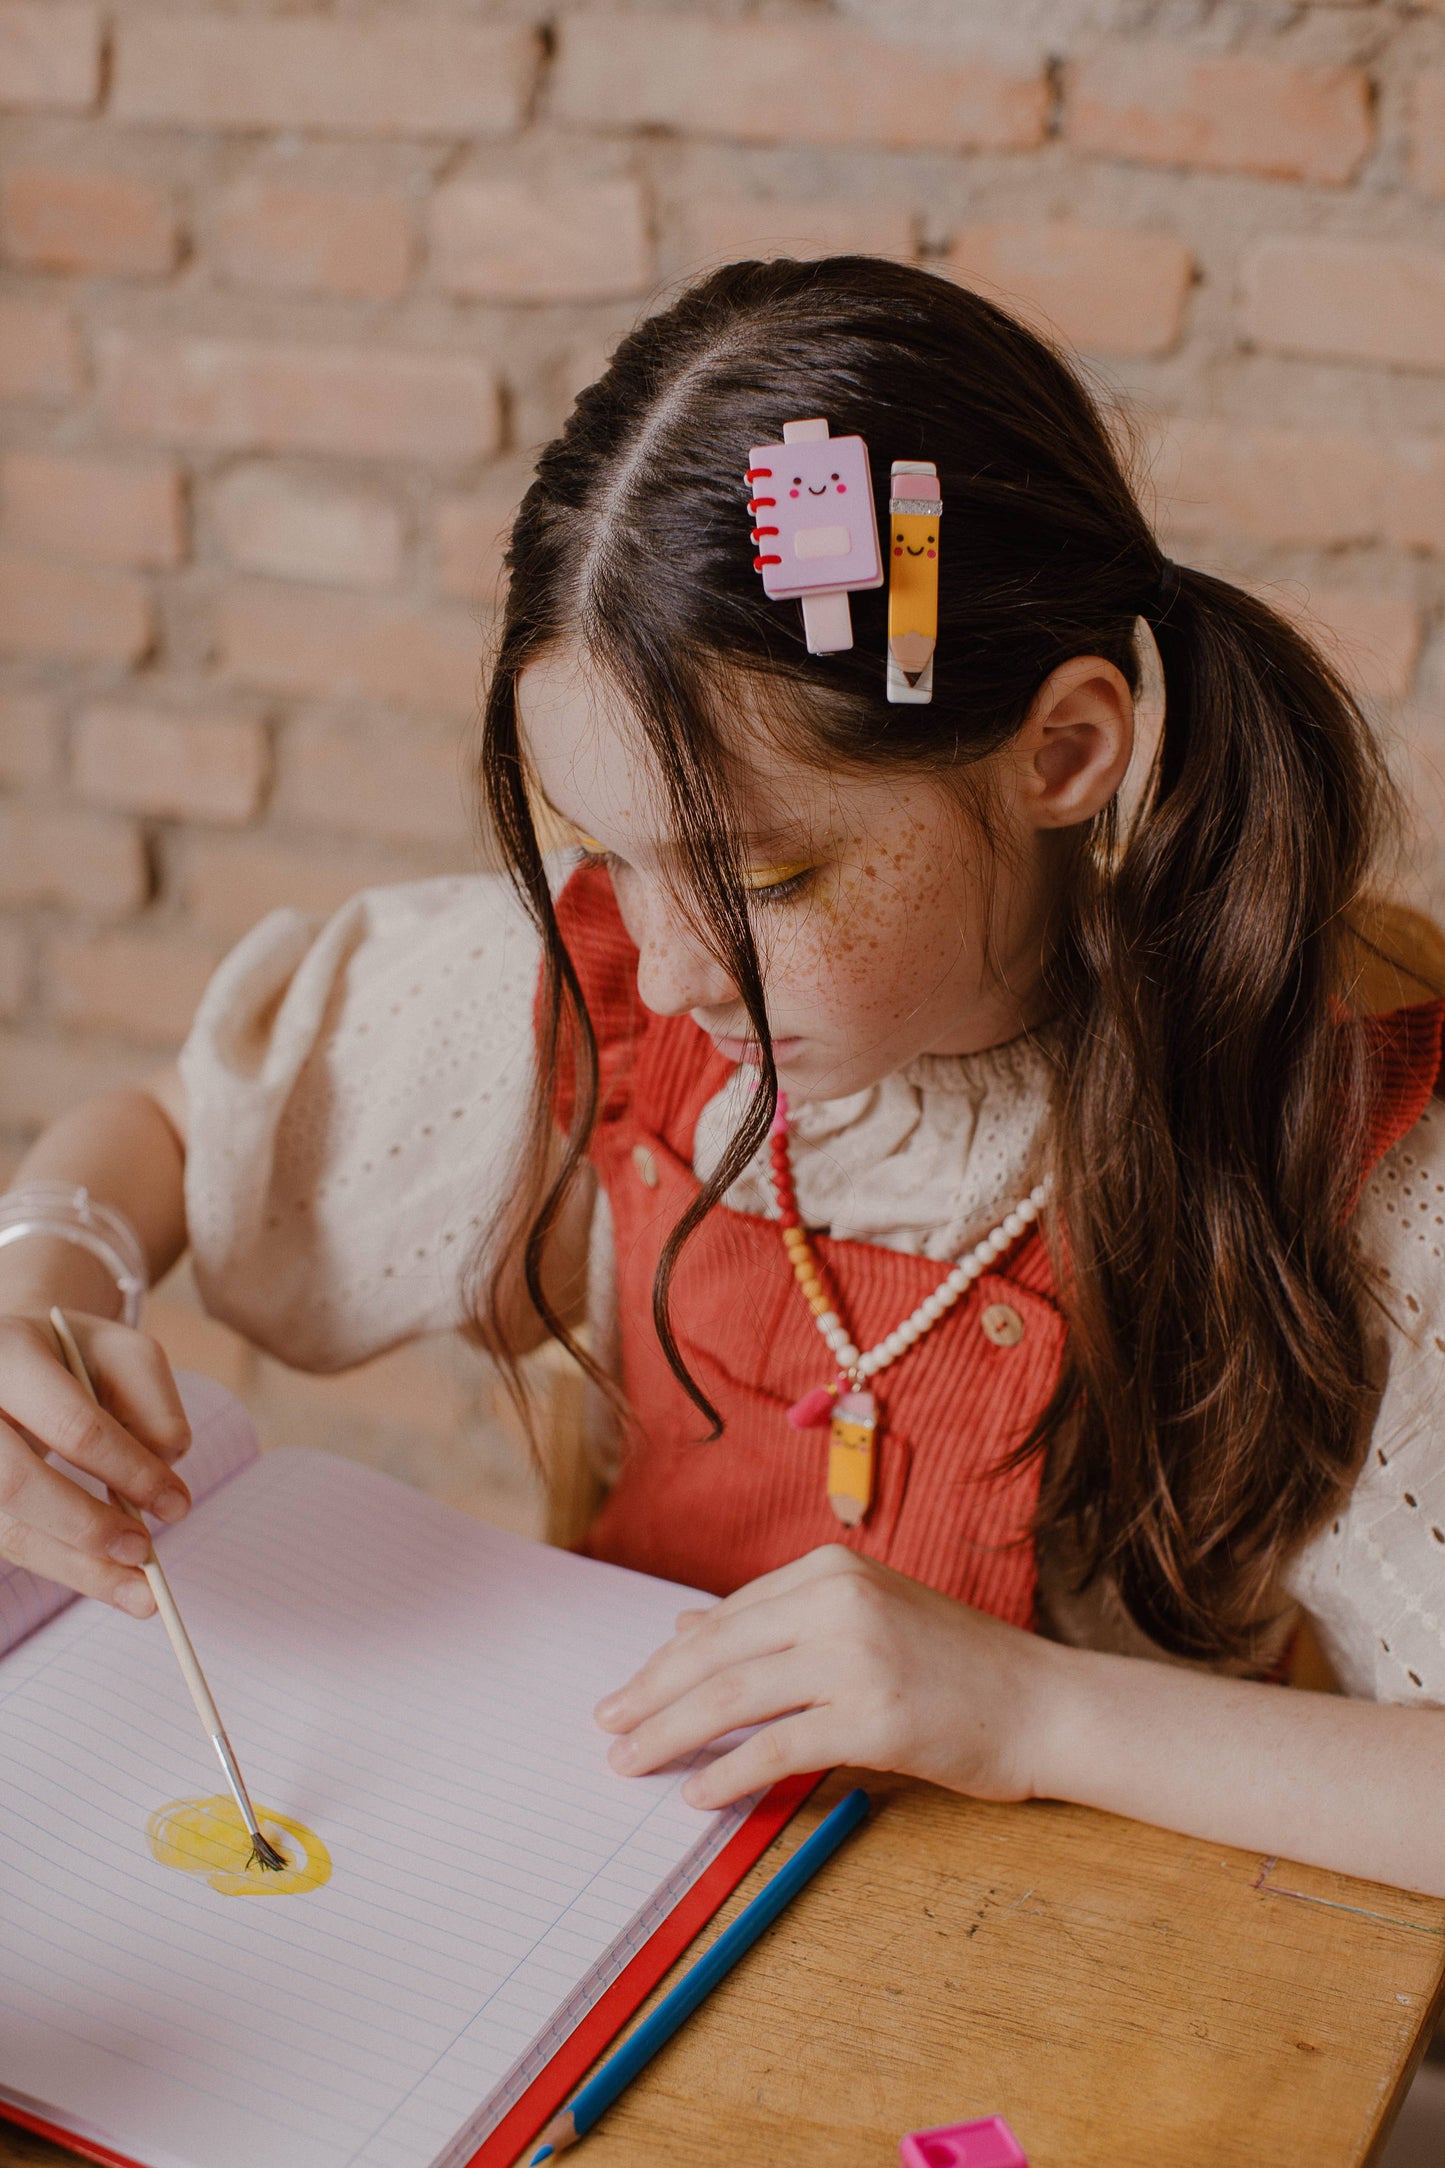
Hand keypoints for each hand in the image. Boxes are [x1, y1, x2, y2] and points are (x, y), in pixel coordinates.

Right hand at [0, 1311, 191, 1616]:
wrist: (5, 1357)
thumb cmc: (71, 1356)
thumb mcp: (122, 1356)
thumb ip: (153, 1406)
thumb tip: (167, 1468)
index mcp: (10, 1353)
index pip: (73, 1425)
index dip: (128, 1470)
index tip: (177, 1506)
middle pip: (17, 1484)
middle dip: (89, 1526)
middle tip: (146, 1553)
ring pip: (6, 1527)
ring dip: (75, 1567)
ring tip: (137, 1593)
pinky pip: (7, 1540)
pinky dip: (59, 1565)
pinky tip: (101, 1578)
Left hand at [594, 1544, 1061, 1809]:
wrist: (1044, 1703)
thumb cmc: (956, 1667)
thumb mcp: (864, 1618)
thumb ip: (779, 1620)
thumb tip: (687, 1623)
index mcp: (831, 1569)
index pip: (727, 1616)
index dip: (669, 1659)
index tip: (631, 1690)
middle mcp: (838, 1601)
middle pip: (717, 1652)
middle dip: (651, 1692)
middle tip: (607, 1725)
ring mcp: (857, 1655)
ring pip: (733, 1697)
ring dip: (670, 1732)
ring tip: (630, 1760)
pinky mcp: (874, 1715)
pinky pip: (776, 1746)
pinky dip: (728, 1773)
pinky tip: (697, 1793)